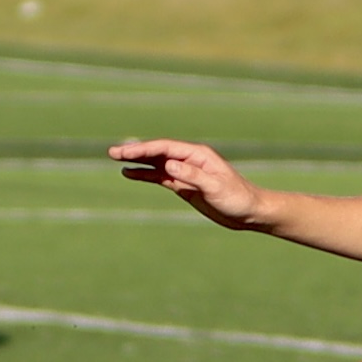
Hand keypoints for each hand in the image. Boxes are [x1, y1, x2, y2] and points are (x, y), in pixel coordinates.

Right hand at [111, 139, 264, 229]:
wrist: (249, 212)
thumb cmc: (237, 198)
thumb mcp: (215, 186)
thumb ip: (192, 174)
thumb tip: (168, 163)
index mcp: (197, 155)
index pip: (165, 148)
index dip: (143, 149)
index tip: (125, 152)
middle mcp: (189, 160)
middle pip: (157, 153)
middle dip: (135, 152)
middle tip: (112, 152)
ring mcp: (185, 172)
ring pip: (156, 164)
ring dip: (137, 162)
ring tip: (116, 159)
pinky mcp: (184, 186)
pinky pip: (160, 177)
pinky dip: (145, 175)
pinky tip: (130, 174)